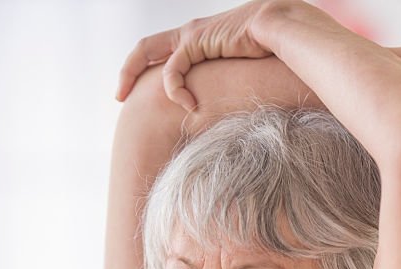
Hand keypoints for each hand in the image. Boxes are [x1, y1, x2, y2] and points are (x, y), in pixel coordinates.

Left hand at [116, 0, 292, 108]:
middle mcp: (189, 34)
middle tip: (119, 97)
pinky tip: (189, 105)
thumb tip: (237, 109)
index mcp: (199, 39)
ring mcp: (190, 35)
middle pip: (145, 47)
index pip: (163, 52)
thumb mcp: (244, 71)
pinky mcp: (195, 41)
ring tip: (135, 104)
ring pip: (147, 53)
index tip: (142, 94)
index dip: (149, 71)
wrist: (280, 28)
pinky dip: (175, 90)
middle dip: (127, 71)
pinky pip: (173, 70)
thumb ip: (232, 84)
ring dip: (135, 79)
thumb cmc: (271, 51)